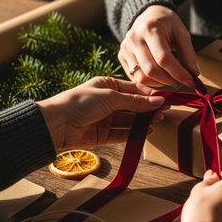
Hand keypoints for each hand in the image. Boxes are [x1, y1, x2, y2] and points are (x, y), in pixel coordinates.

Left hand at [36, 77, 165, 150]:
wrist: (56, 124)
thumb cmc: (80, 102)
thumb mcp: (111, 97)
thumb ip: (136, 102)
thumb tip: (158, 101)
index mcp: (108, 86)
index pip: (134, 89)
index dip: (150, 95)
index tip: (164, 101)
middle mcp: (108, 101)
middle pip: (134, 106)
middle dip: (149, 109)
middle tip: (164, 113)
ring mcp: (106, 119)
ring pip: (130, 120)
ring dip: (144, 121)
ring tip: (157, 121)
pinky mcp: (104, 135)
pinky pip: (123, 133)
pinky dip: (135, 133)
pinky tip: (147, 132)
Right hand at [119, 5, 198, 86]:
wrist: (149, 16)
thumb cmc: (167, 25)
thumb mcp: (182, 33)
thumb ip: (188, 54)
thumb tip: (193, 75)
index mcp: (150, 28)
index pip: (163, 58)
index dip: (178, 73)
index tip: (191, 81)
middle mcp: (134, 38)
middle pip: (151, 70)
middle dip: (170, 80)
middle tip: (181, 80)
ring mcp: (125, 48)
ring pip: (142, 77)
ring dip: (160, 83)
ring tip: (170, 78)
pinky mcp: (121, 57)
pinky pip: (135, 78)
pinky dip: (150, 82)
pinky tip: (159, 77)